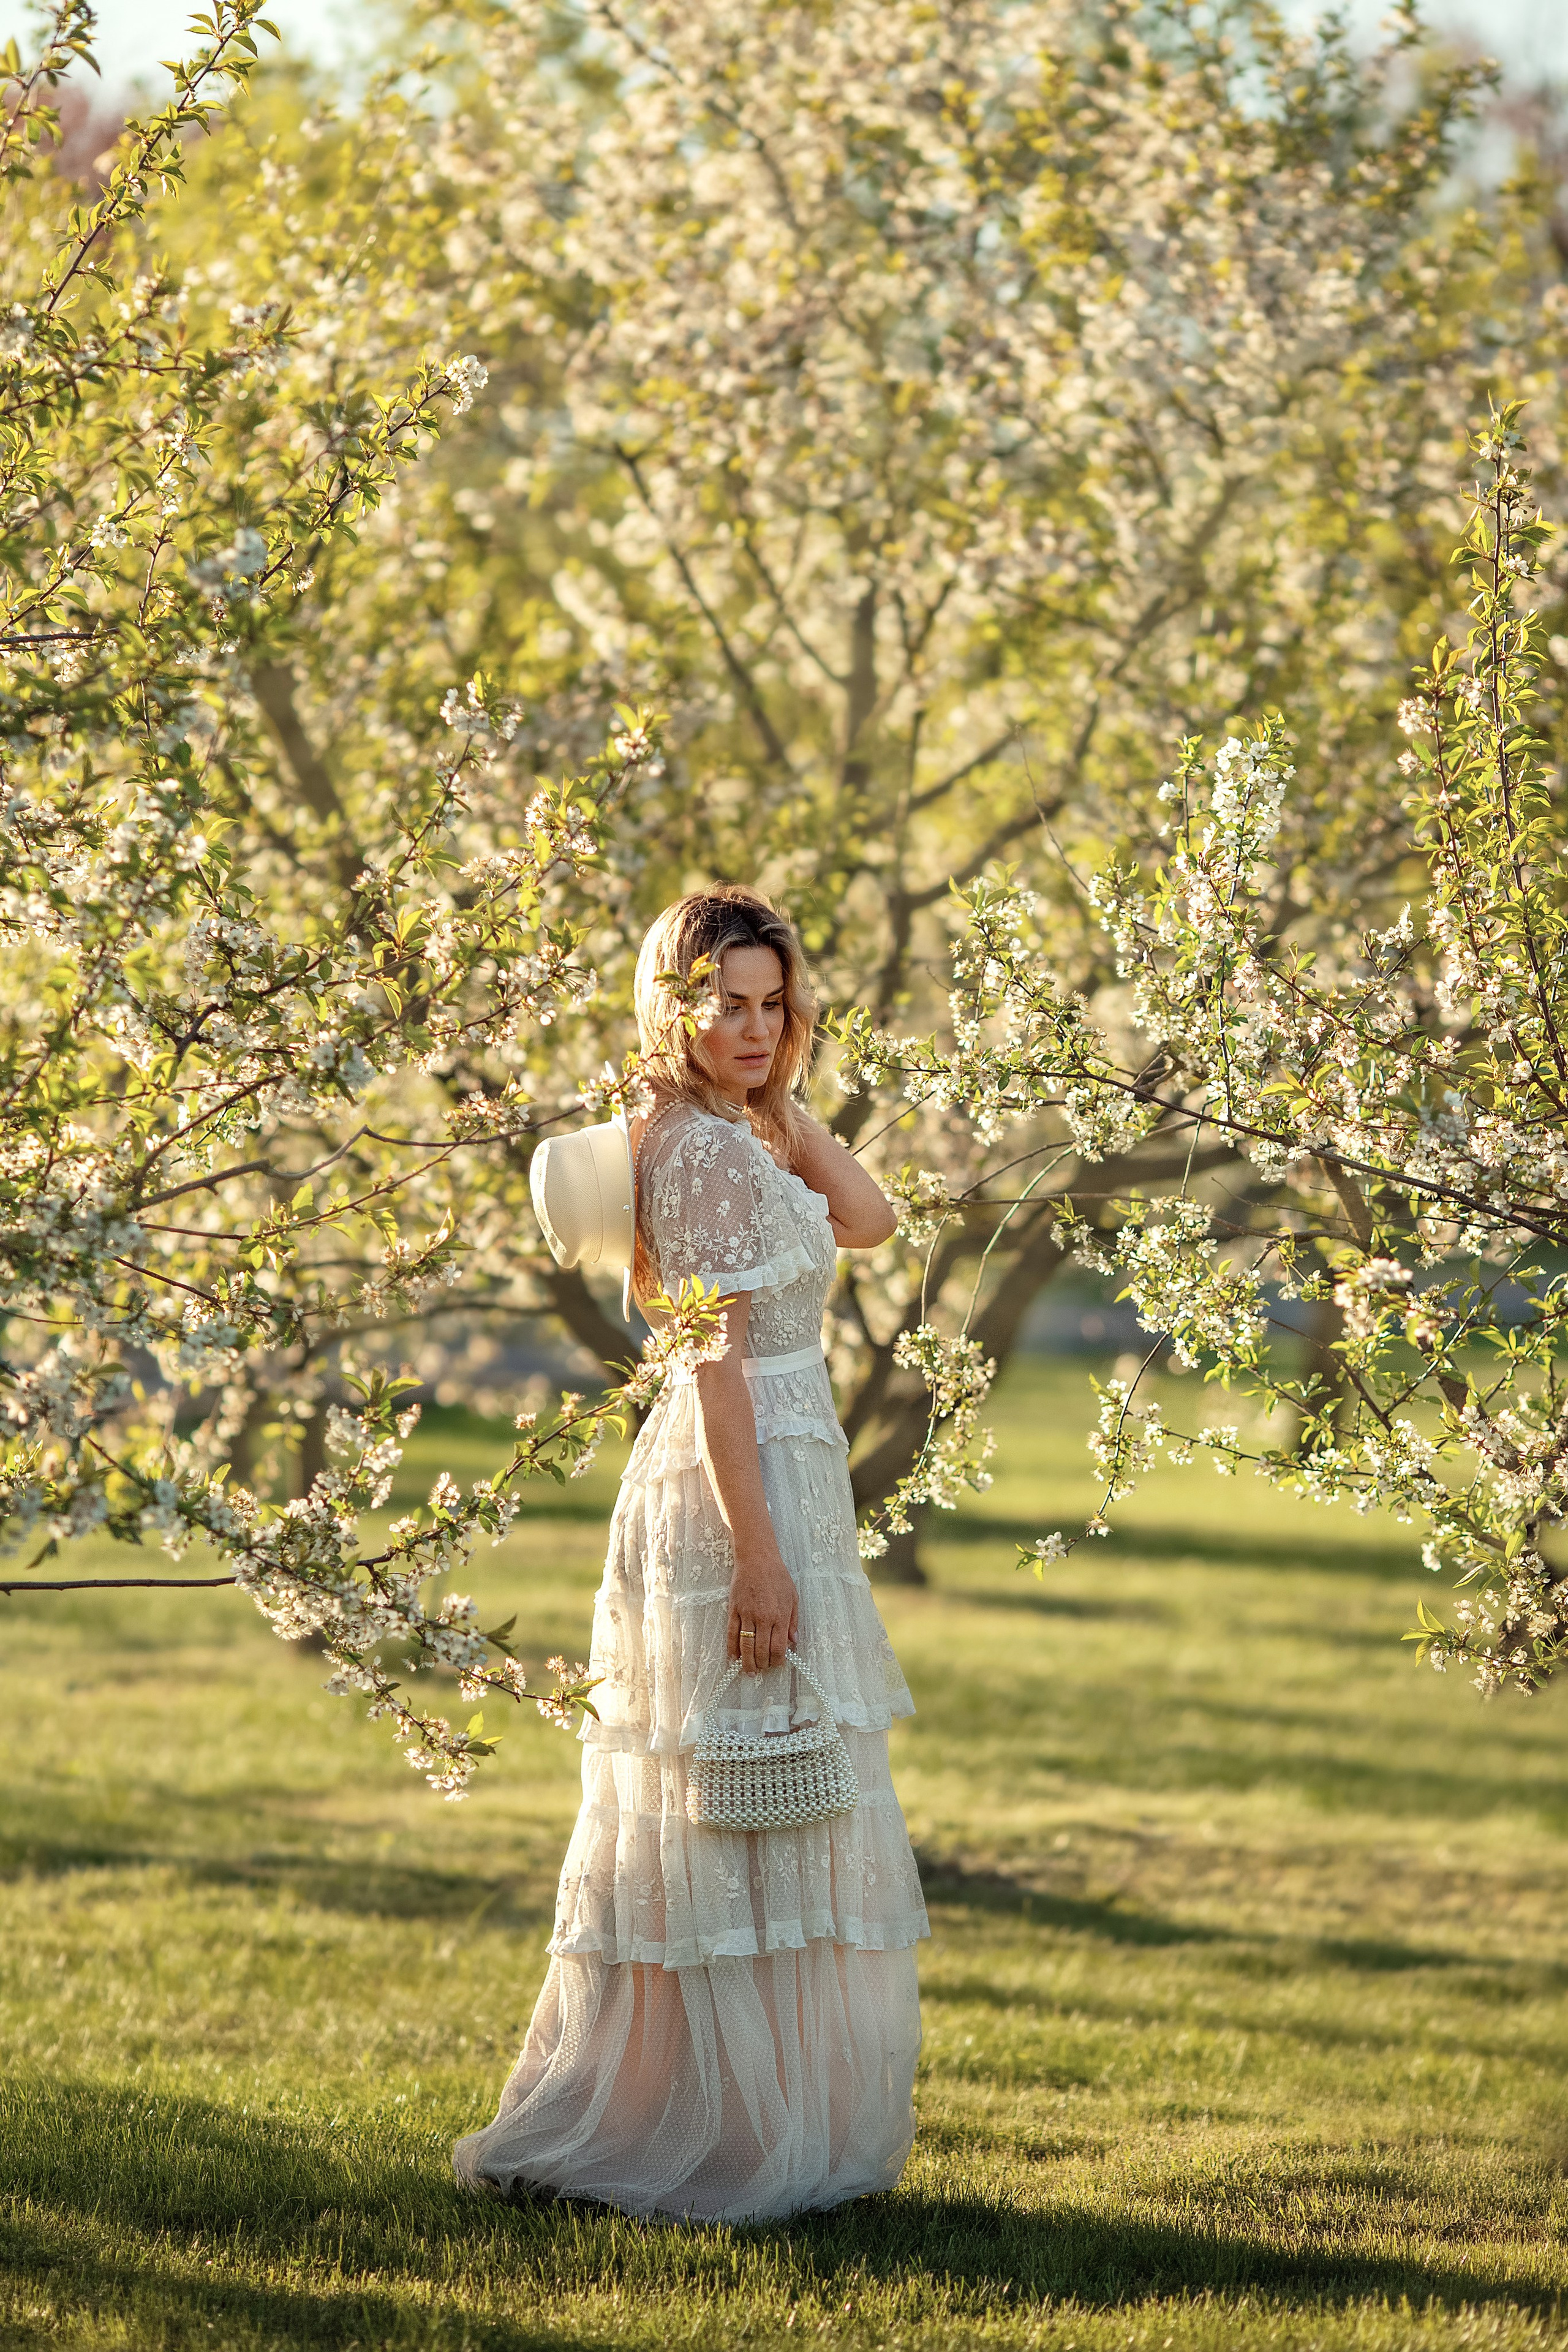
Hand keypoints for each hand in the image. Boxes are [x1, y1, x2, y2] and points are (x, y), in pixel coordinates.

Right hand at [728, 1548, 797, 1671]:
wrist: (757, 1558)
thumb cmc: (777, 1576)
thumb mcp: (793, 1597)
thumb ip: (793, 1621)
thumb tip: (793, 1641)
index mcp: (780, 1616)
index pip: (778, 1648)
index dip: (777, 1661)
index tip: (777, 1664)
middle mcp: (763, 1618)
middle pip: (761, 1651)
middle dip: (762, 1665)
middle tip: (762, 1670)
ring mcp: (747, 1615)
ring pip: (745, 1646)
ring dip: (747, 1663)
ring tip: (749, 1671)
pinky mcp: (734, 1610)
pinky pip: (731, 1634)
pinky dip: (732, 1648)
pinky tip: (733, 1658)